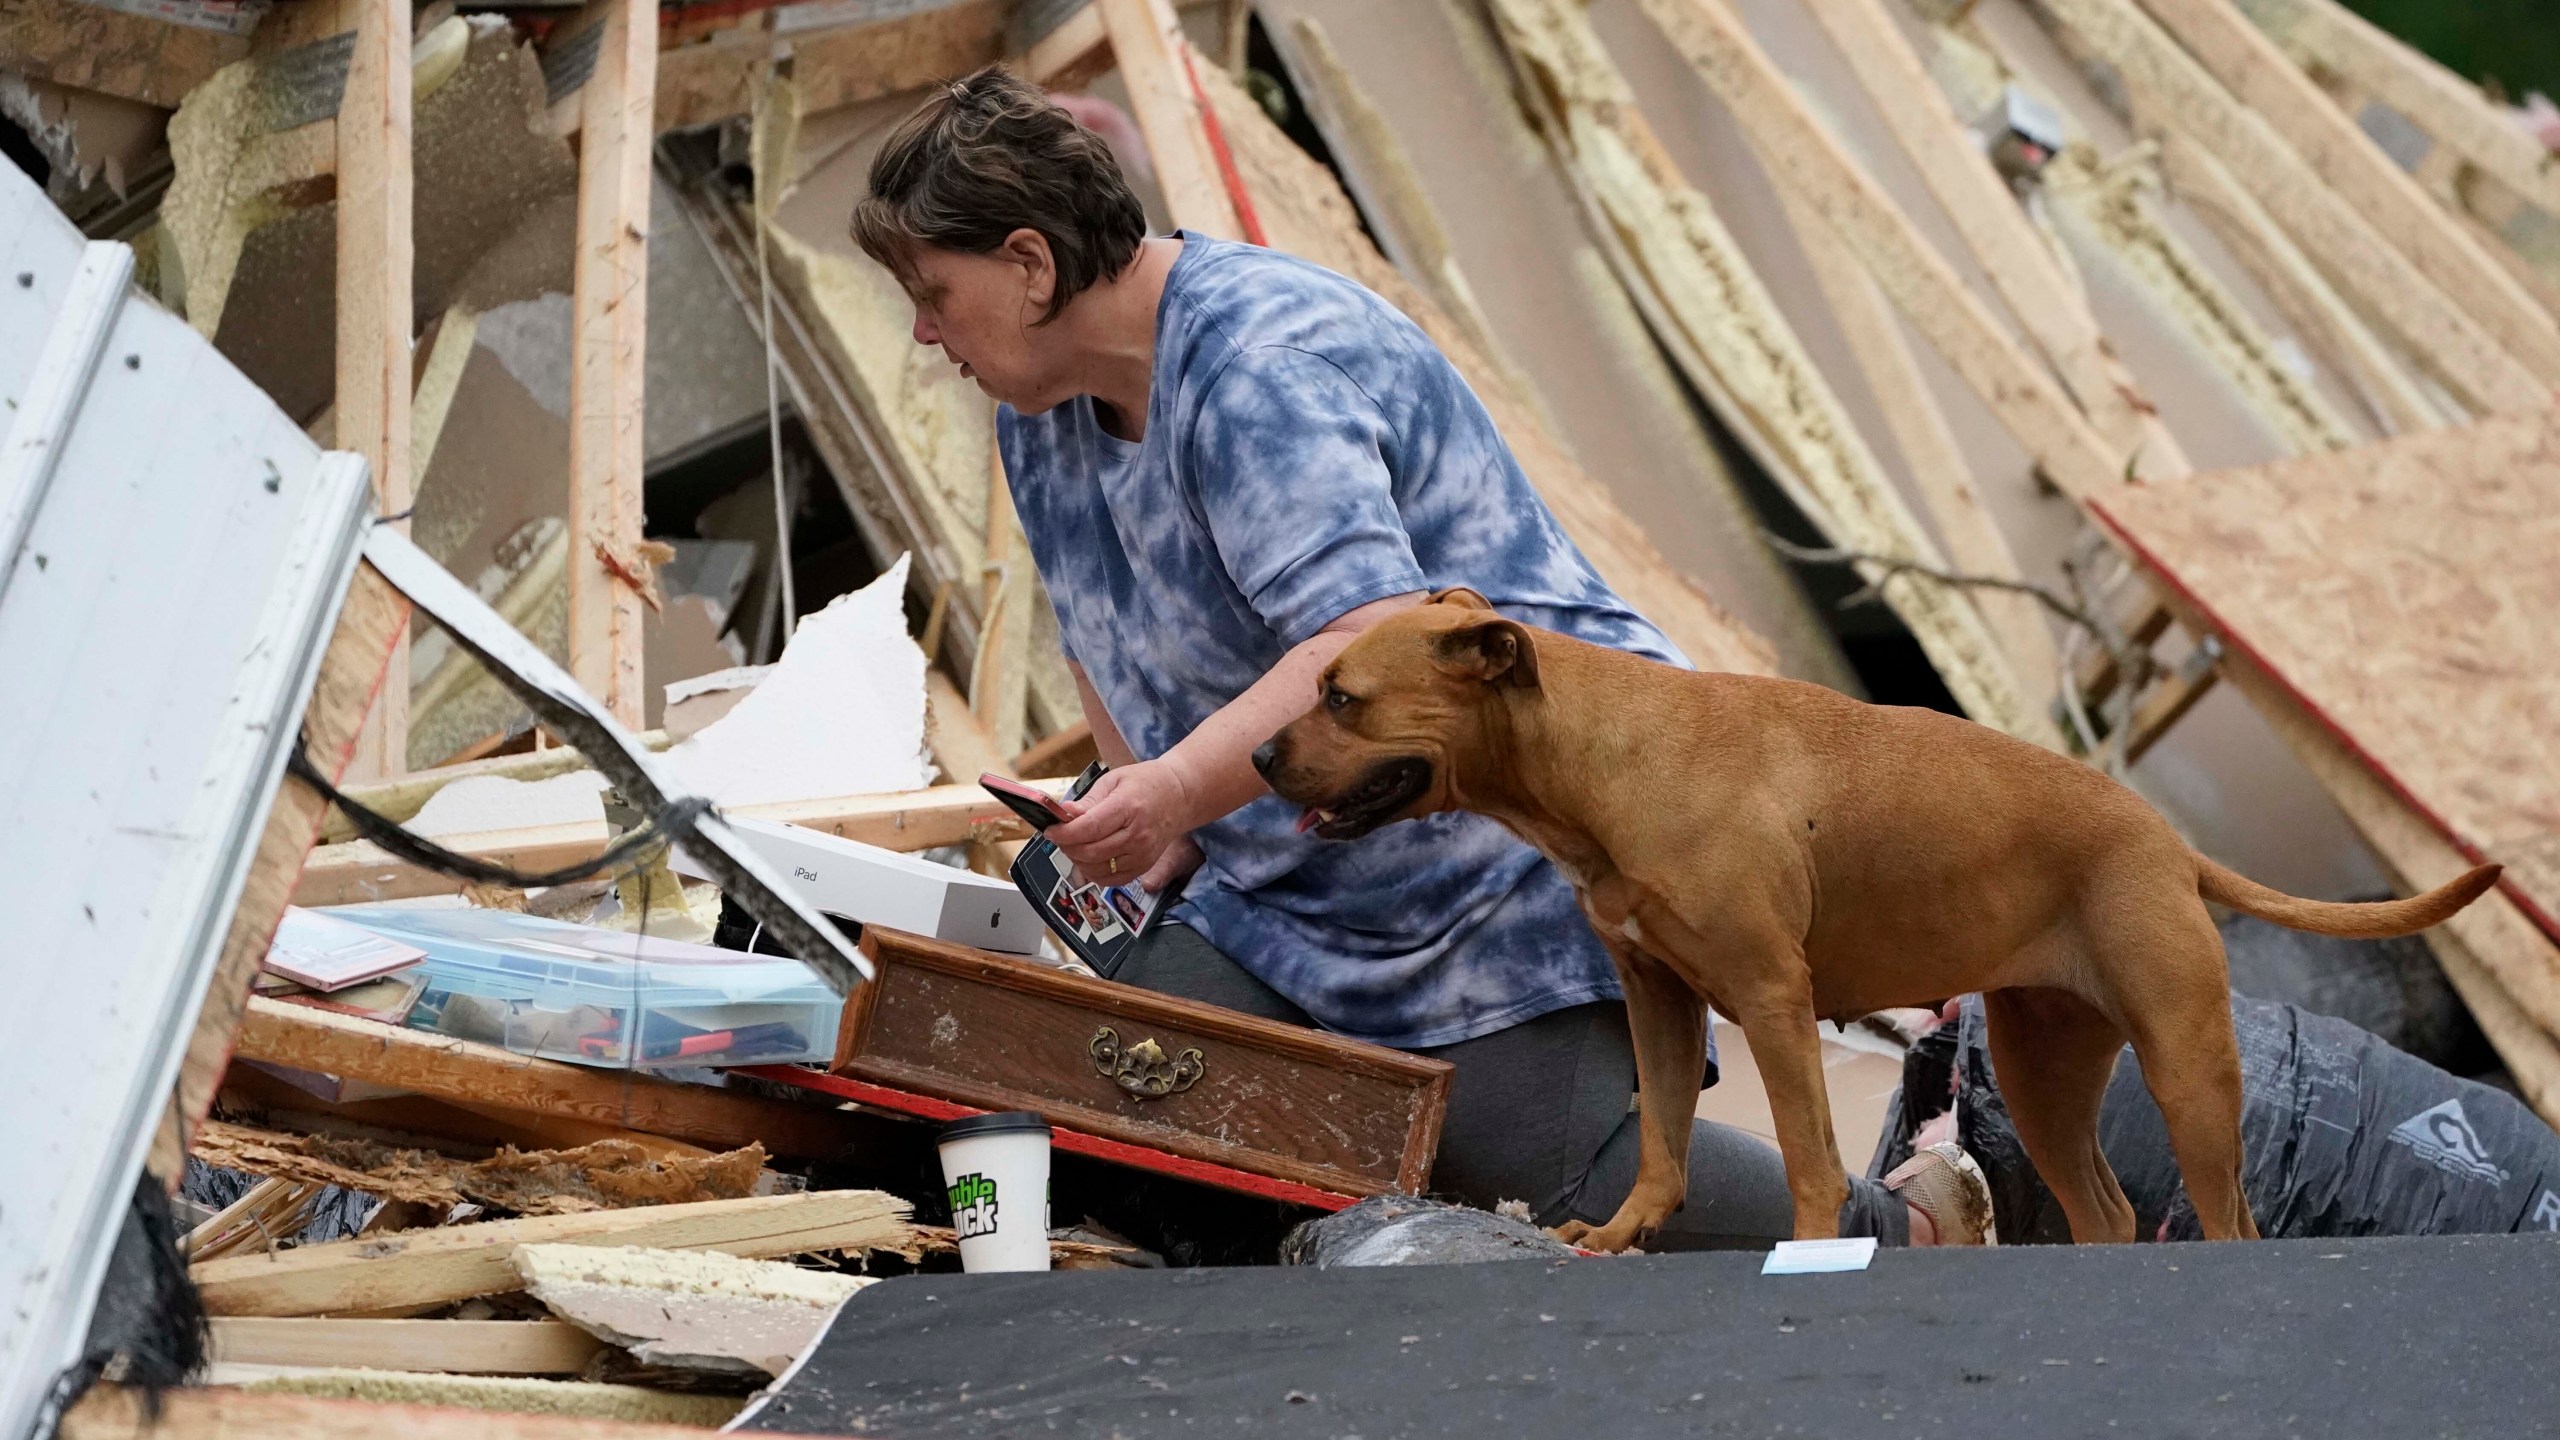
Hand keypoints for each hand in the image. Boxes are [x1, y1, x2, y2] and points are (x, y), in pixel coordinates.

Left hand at [1048, 759, 1198, 885]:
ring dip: (1078, 860)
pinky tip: (1089, 858)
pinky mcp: (1144, 866)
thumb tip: (1064, 814)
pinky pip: (1111, 880)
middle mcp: (1137, 834)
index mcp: (1128, 807)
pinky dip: (1094, 872)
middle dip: (1067, 846)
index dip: (1064, 833)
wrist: (1180, 796)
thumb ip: (1088, 801)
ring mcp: (1142, 854)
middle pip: (1091, 851)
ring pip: (1098, 869)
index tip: (1050, 830)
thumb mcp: (1114, 780)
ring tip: (1074, 845)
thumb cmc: (1145, 783)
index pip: (1089, 828)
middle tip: (1059, 836)